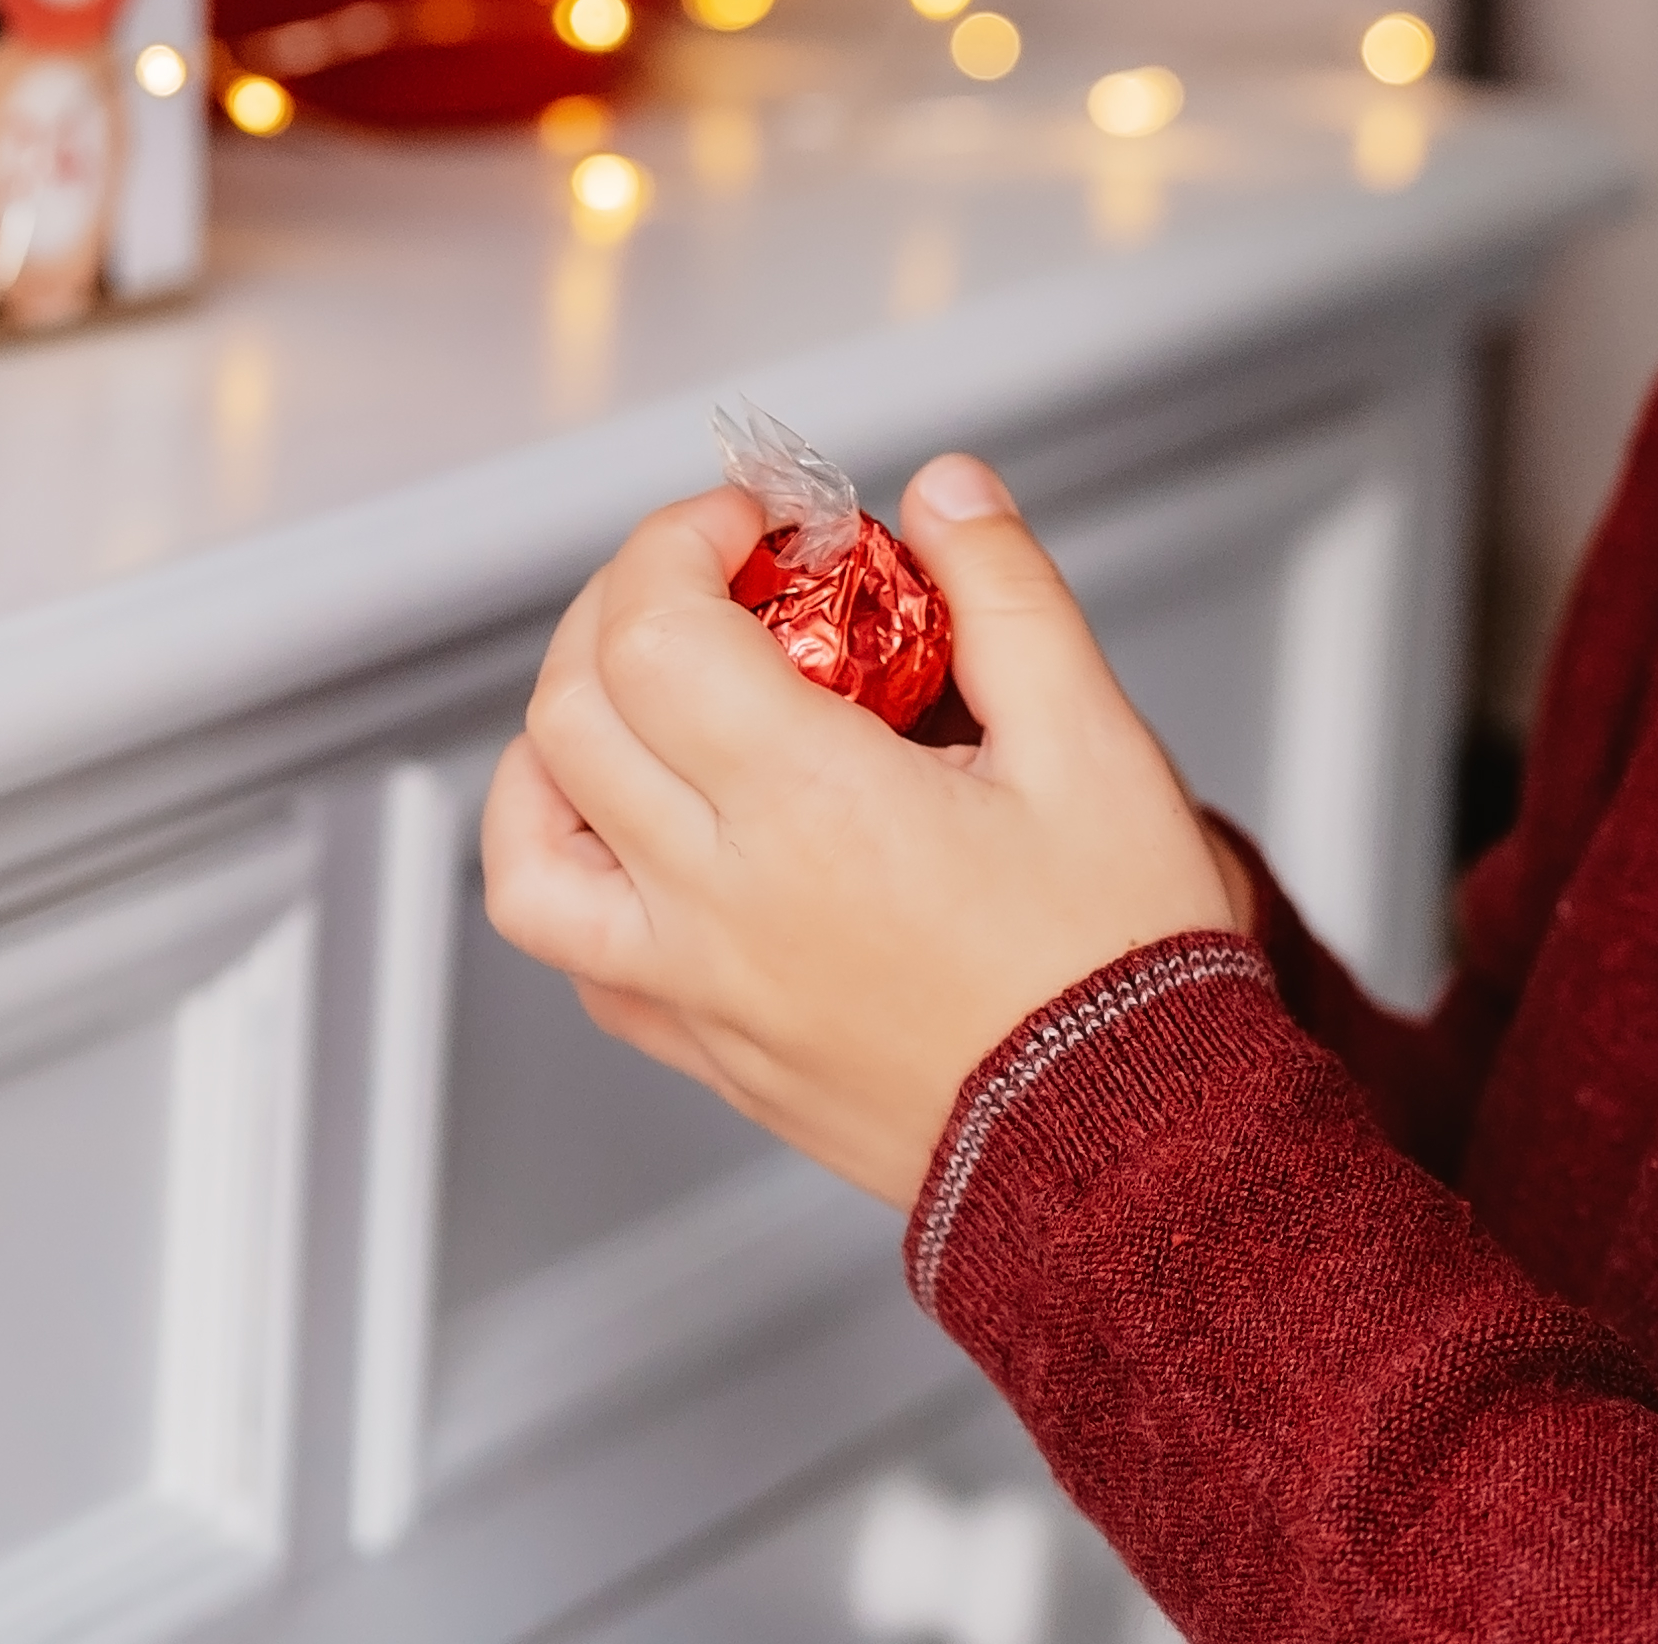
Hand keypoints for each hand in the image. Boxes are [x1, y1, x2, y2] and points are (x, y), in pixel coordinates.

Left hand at [481, 454, 1246, 1203]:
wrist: (1131, 1162)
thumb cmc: (1121, 971)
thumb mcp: (1097, 746)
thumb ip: (1009, 597)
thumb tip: (943, 495)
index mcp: (814, 810)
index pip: (653, 632)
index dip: (680, 544)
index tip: (750, 528)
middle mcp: (728, 902)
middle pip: (572, 713)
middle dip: (621, 609)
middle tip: (710, 584)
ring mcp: (704, 990)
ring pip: (527, 852)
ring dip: (555, 748)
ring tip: (638, 702)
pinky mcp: (712, 1055)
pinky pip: (580, 959)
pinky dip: (576, 878)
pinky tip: (647, 836)